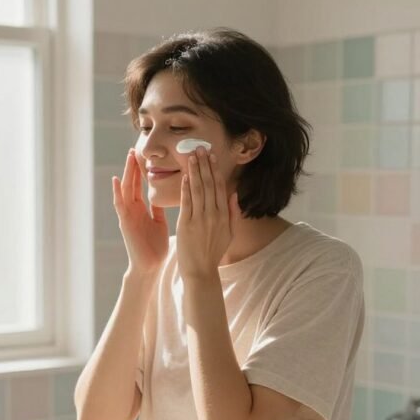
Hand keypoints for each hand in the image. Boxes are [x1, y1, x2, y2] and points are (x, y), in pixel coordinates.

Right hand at [112, 149, 168, 275]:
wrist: (150, 266)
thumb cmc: (155, 247)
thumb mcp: (159, 223)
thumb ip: (158, 209)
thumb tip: (162, 196)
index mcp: (141, 209)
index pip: (139, 185)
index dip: (140, 170)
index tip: (143, 155)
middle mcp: (132, 210)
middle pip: (131, 183)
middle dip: (132, 167)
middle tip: (133, 148)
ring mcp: (127, 215)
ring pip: (125, 190)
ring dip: (126, 174)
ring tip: (128, 157)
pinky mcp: (125, 223)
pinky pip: (120, 205)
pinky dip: (117, 192)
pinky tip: (115, 180)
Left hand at [175, 147, 240, 279]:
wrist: (200, 271)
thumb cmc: (213, 253)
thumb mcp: (229, 234)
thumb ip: (232, 213)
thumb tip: (234, 194)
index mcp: (224, 216)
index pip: (220, 187)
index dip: (215, 170)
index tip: (211, 156)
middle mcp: (213, 215)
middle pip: (209, 184)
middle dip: (204, 165)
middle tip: (199, 148)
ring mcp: (200, 219)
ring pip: (198, 190)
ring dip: (194, 171)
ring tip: (191, 157)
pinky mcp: (187, 225)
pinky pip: (187, 202)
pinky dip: (185, 188)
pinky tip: (184, 176)